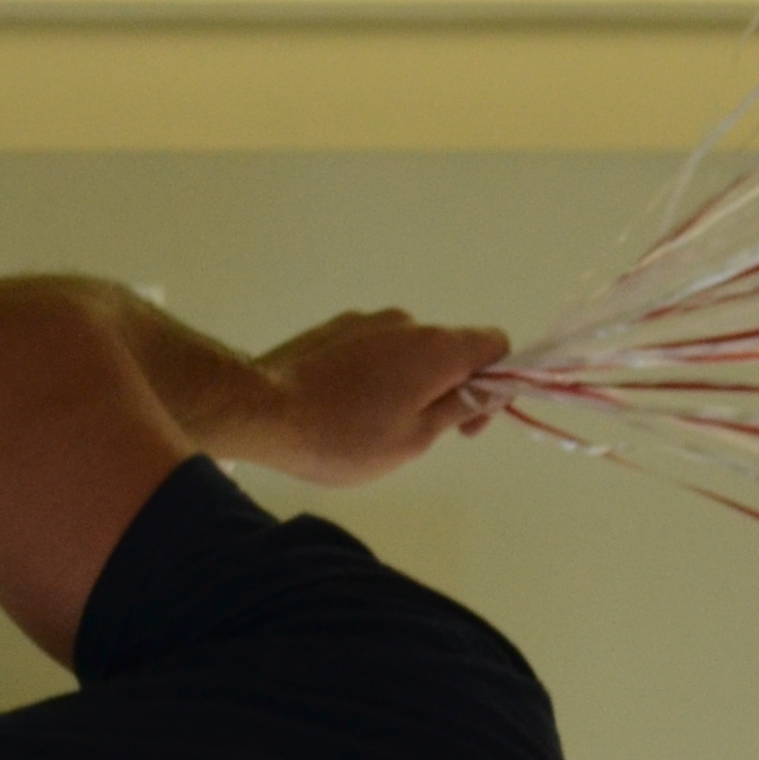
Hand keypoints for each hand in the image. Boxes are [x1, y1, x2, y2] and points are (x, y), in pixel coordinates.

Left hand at [246, 310, 510, 486]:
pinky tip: (342, 406)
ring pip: (407, 351)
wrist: (262, 411)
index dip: (496, 382)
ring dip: (407, 382)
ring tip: (370, 424)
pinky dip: (374, 373)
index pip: (494, 344)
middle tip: (417, 434)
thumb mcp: (413, 439)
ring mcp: (366, 320)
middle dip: (446, 388)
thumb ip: (459, 408)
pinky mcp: (333, 328)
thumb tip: (491, 388)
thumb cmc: (344, 438)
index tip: (468, 422)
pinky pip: (372, 348)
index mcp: (436, 348)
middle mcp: (406, 322)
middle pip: (448, 349)